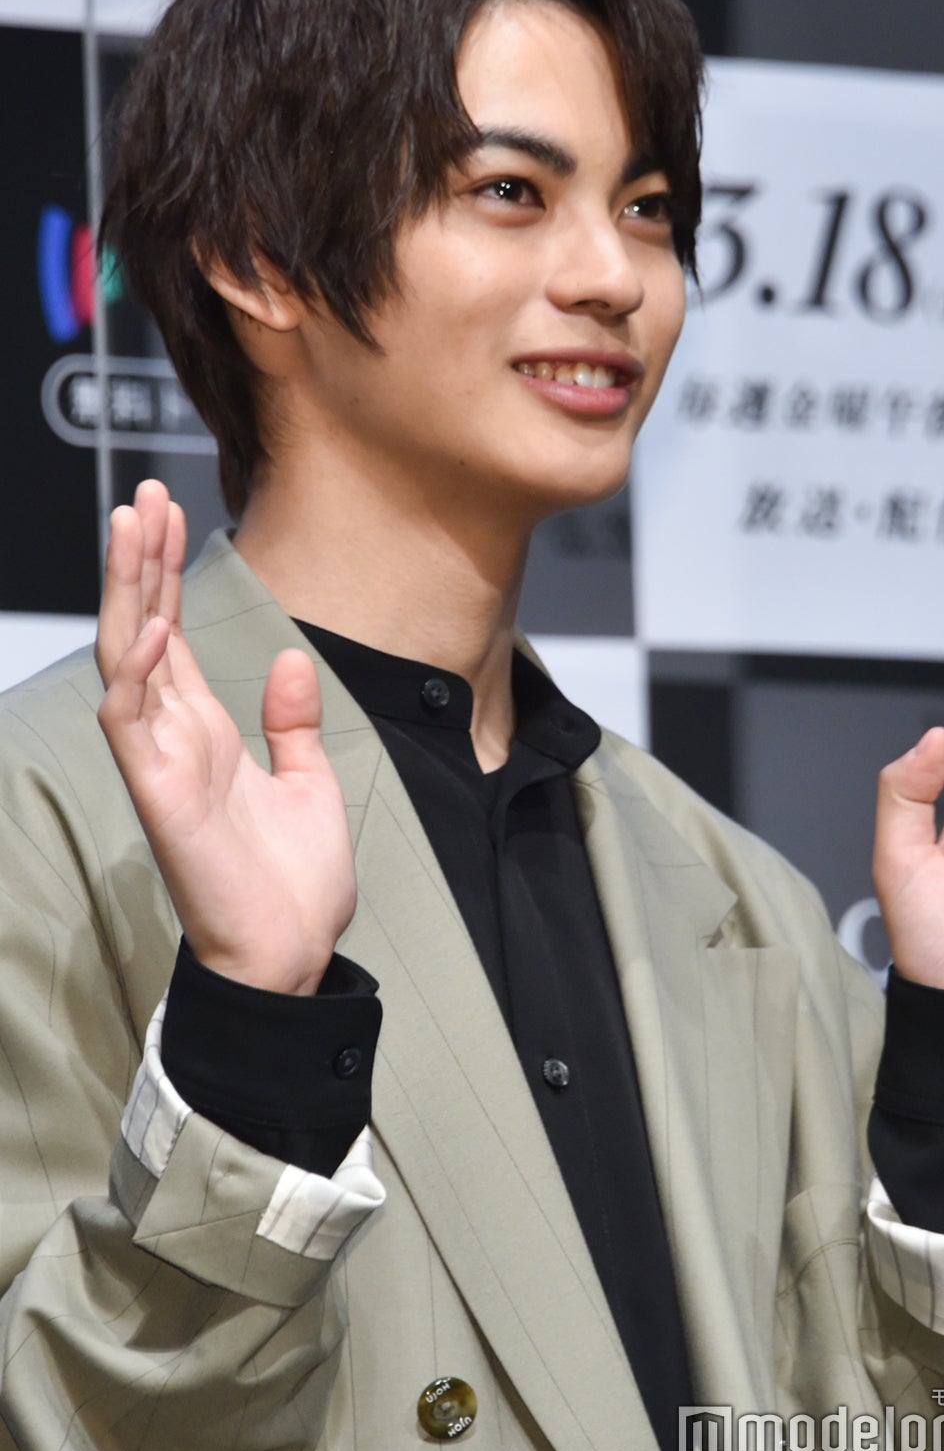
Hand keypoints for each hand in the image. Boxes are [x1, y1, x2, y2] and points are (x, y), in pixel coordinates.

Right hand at [96, 480, 355, 994]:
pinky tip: (150, 617)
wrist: (296, 955)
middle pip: (143, 630)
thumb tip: (289, 659)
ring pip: (126, 659)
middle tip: (144, 495)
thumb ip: (293, 723)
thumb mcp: (310, 781)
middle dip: (140, 562)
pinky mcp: (160, 795)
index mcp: (208, 733)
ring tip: (133, 525)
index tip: (171, 513)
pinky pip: (133, 719)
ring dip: (127, 591)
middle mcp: (176, 739)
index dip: (167, 575)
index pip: (176, 637)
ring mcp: (162, 763)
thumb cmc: (293, 883)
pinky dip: (137, 667)